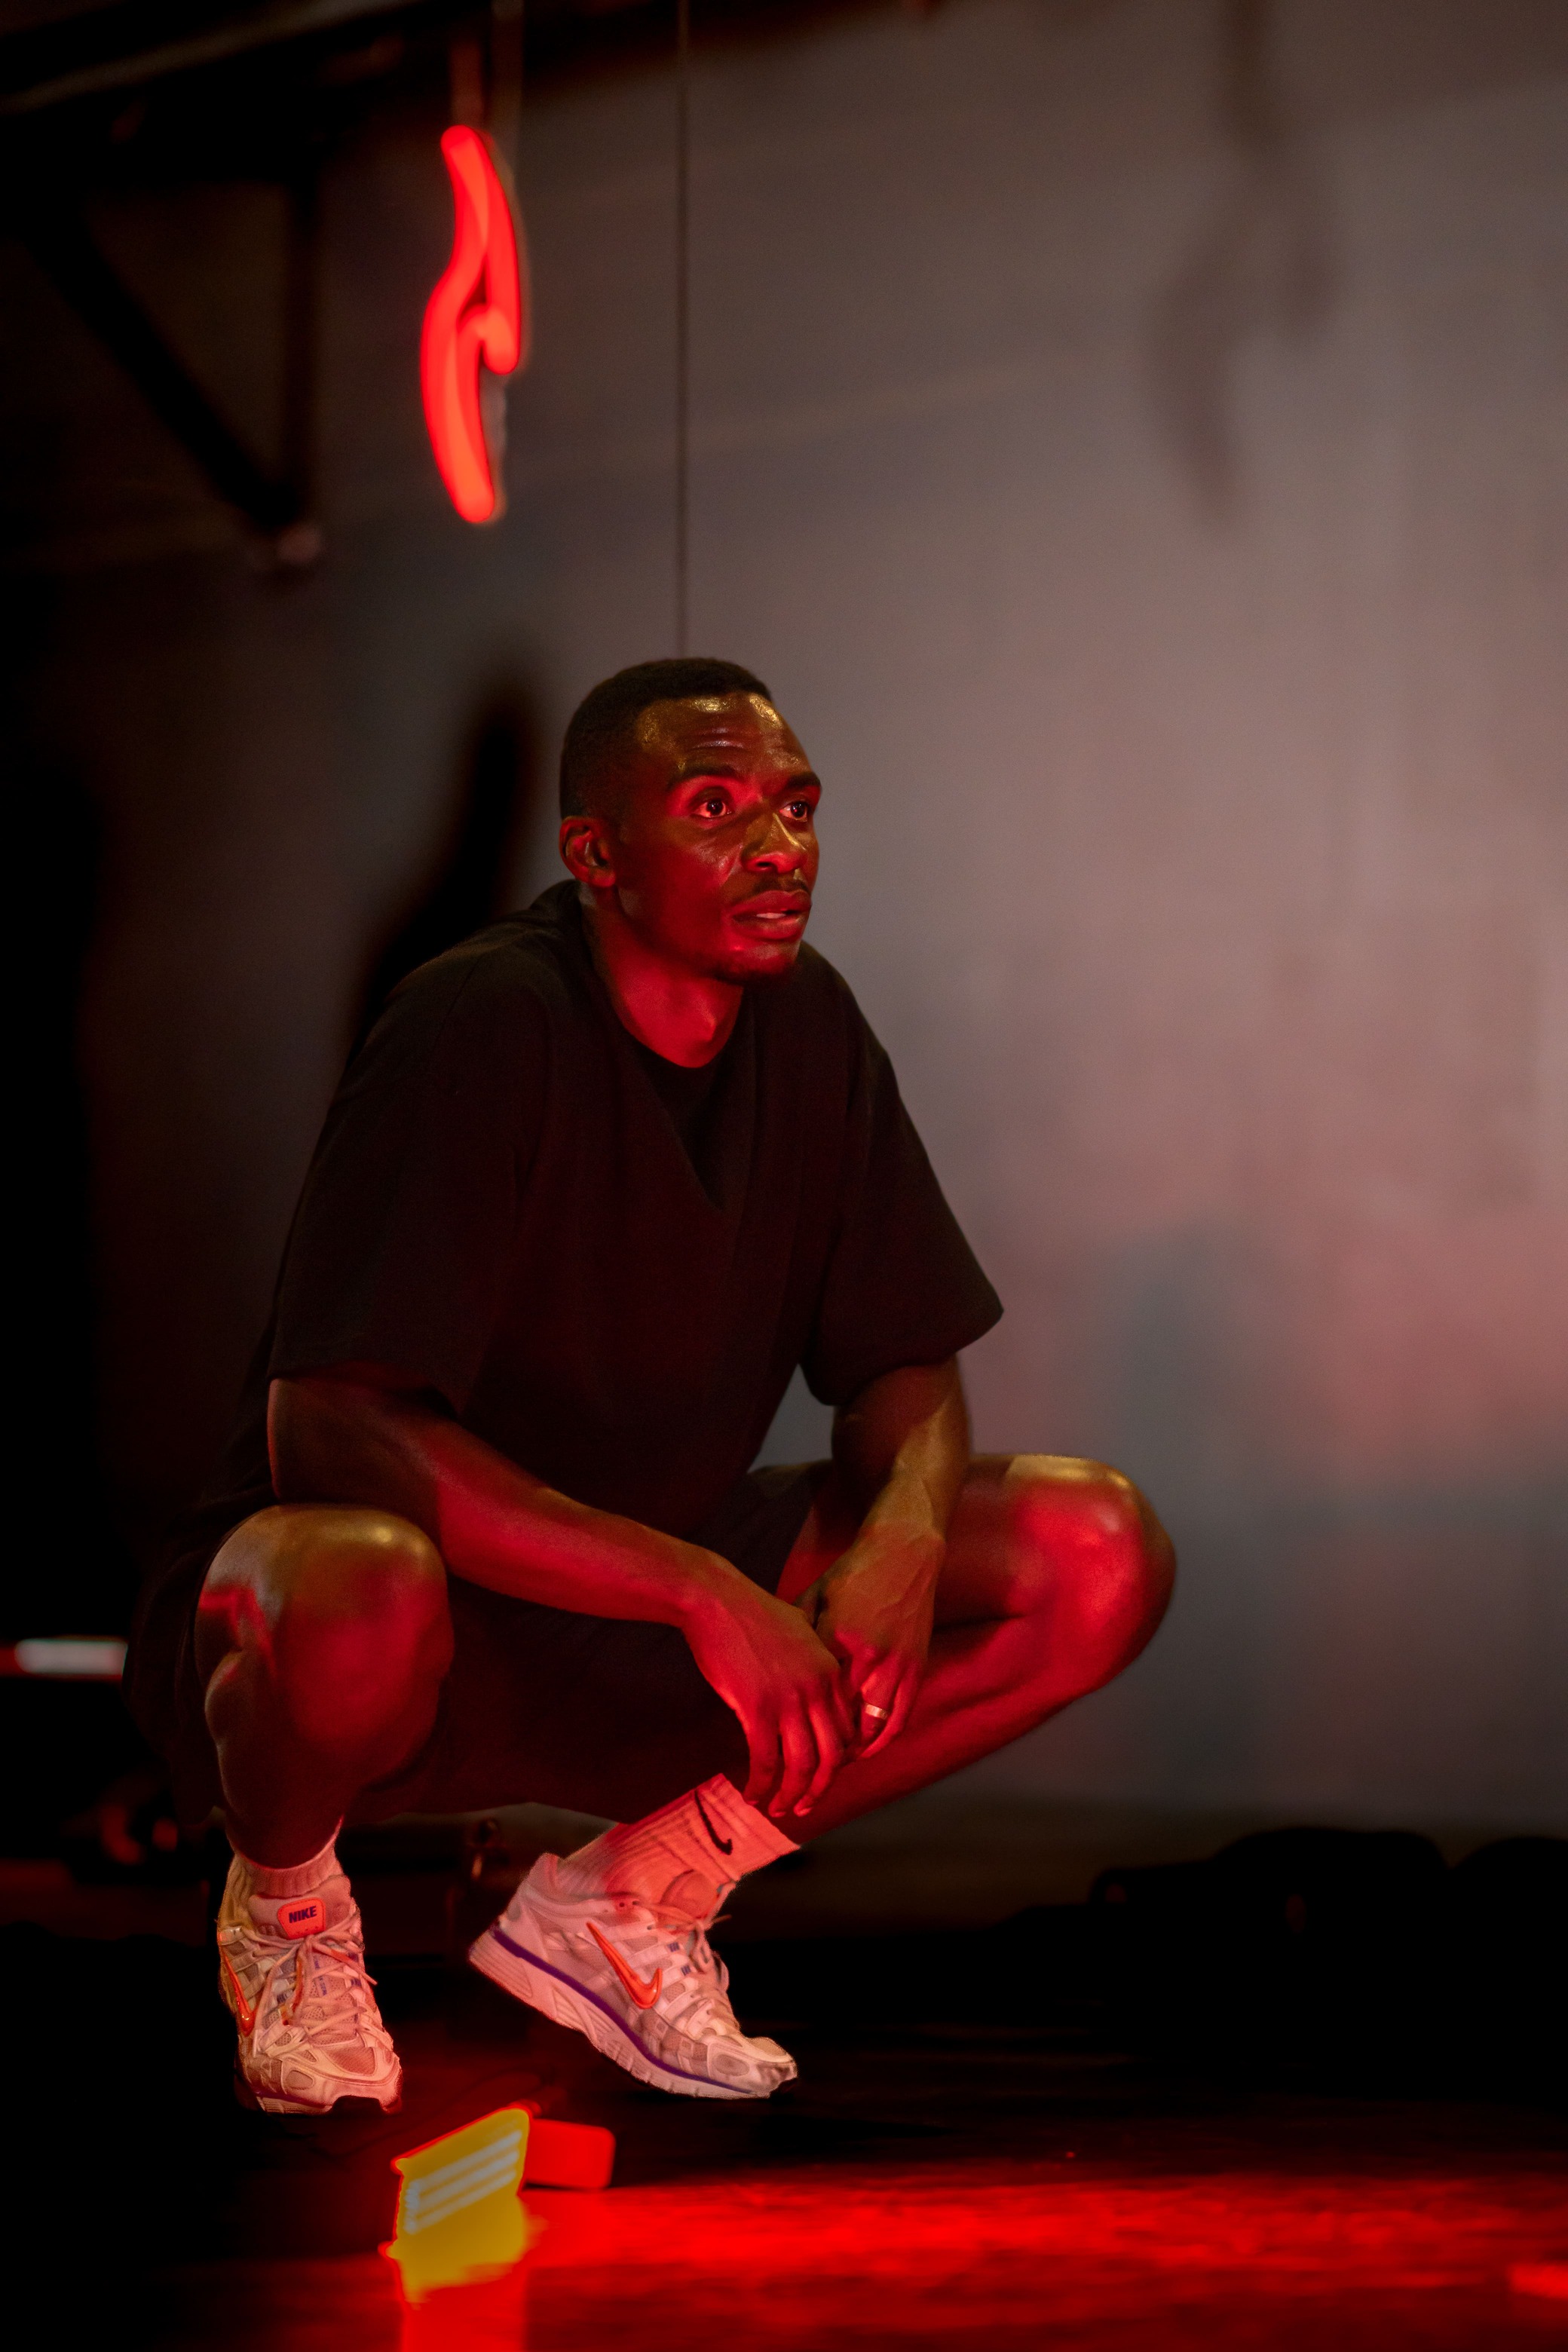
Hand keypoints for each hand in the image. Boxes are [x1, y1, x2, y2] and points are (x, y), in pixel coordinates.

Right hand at [682, 1570, 854, 1819]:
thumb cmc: (748, 1613)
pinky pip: (765, 1760)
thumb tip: (813, 1679)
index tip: (818, 1777)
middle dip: (818, 1789)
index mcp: (829, 1671)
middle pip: (831, 1757)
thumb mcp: (797, 1630)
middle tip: (804, 1806)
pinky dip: (761, 1784)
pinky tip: (752, 1794)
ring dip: (790, 1795)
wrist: (715, 1598)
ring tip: (778, 1808)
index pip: (845, 1732)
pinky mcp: (757, 1707)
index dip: (834, 1763)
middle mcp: (816, 1689)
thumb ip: (811, 1657)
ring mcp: (788, 1699)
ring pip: (801, 1766)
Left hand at [796, 1531, 941, 1757]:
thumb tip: (772, 1666)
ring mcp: (897, 1665)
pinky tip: (865, 1751)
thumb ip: (798, 1633)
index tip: (777, 1744)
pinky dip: (882, 1740)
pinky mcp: (917, 1668)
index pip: (811, 1696)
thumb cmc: (853, 1573)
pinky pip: (900, 1717)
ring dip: (852, 1752)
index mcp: (837, 1638)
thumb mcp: (815, 1597)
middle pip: (841, 1720)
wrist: (904, 1552)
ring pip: (873, 1727)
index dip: (794, 1724)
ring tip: (830, 1766)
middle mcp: (869, 1657)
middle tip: (800, 1767)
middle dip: (821, 1750)